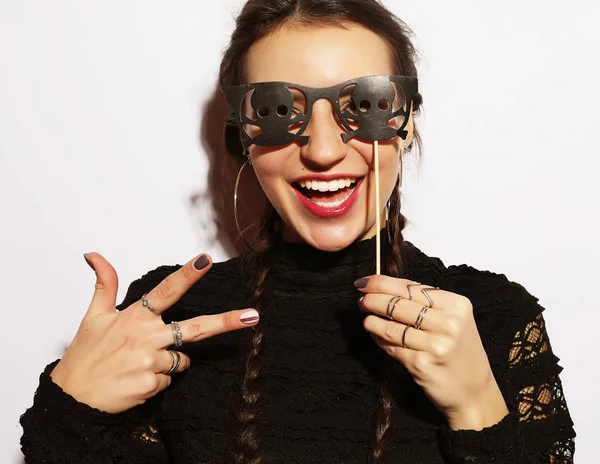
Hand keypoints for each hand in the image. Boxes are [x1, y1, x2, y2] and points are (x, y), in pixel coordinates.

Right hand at [50, 252, 258, 413]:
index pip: (167, 290)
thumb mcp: (93, 316)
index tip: (206, 259)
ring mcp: (150, 361)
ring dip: (168, 362)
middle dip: (227, 321)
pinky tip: (136, 380)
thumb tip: (94, 254)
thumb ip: (105, 284)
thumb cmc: (85, 355)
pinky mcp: (151, 384)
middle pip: (195, 327)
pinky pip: (169, 380)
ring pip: (182, 360)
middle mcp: (146, 336)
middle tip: (253, 316)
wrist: (73, 398)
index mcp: (136, 316)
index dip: (188, 274)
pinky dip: (157, 380)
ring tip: (138, 364)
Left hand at [356, 275, 507, 429]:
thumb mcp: (453, 321)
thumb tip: (385, 290)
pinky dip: (379, 339)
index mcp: (456, 305)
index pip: (411, 288)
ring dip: (372, 321)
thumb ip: (425, 304)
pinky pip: (392, 347)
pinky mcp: (422, 364)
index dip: (383, 283)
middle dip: (374, 299)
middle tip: (361, 299)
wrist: (474, 392)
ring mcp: (436, 344)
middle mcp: (449, 322)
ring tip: (365, 318)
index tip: (365, 282)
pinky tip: (375, 335)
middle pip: (399, 305)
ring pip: (392, 326)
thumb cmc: (459, 353)